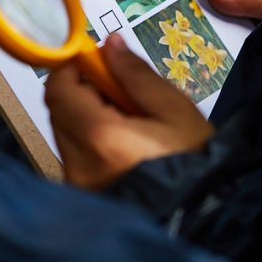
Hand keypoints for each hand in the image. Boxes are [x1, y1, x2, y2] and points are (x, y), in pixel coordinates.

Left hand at [45, 33, 214, 189]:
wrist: (204, 217)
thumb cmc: (194, 164)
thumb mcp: (174, 110)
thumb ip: (136, 74)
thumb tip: (109, 44)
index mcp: (100, 138)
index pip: (58, 89)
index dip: (72, 67)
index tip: (96, 60)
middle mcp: (78, 164)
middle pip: (59, 110)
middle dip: (84, 92)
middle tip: (123, 93)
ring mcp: (78, 184)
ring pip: (66, 133)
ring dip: (88, 117)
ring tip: (131, 123)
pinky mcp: (83, 197)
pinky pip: (76, 156)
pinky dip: (92, 142)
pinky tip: (126, 147)